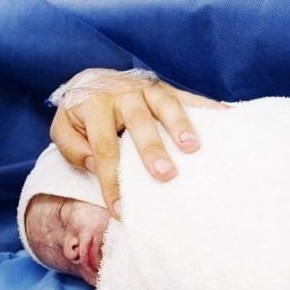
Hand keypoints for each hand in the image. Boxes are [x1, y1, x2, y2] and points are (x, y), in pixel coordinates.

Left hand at [48, 68, 225, 217]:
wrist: (92, 79)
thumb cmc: (80, 115)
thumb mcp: (63, 128)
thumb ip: (71, 147)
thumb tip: (96, 165)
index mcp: (93, 106)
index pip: (103, 148)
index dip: (111, 181)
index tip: (121, 210)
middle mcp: (121, 94)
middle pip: (138, 121)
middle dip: (152, 149)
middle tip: (165, 175)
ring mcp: (145, 88)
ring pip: (165, 103)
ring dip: (180, 125)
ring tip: (194, 148)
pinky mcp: (164, 87)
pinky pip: (187, 96)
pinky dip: (207, 107)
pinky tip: (226, 118)